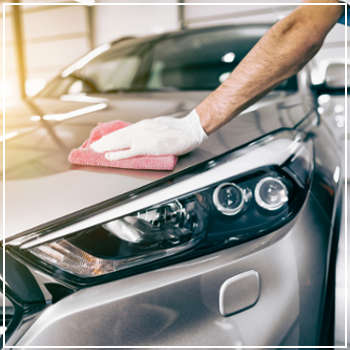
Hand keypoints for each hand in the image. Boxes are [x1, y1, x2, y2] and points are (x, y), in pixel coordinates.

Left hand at [90, 109, 207, 160]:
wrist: (189, 130)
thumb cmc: (178, 129)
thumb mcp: (159, 126)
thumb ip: (148, 131)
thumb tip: (140, 135)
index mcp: (143, 125)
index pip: (123, 131)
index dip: (111, 136)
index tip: (102, 140)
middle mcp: (140, 129)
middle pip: (118, 136)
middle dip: (104, 142)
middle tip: (92, 146)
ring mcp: (143, 138)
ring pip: (119, 142)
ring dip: (105, 147)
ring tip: (95, 150)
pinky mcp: (148, 147)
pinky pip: (129, 152)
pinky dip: (117, 154)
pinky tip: (109, 156)